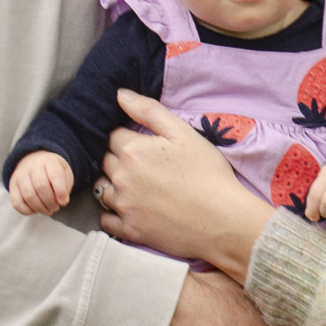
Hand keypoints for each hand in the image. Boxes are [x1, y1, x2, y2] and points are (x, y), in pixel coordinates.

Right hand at [8, 151, 73, 215]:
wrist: (35, 160)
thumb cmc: (52, 171)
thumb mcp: (65, 173)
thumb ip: (65, 186)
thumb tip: (61, 201)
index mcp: (50, 161)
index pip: (55, 175)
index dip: (61, 191)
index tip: (64, 201)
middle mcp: (33, 166)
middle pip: (41, 186)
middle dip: (50, 202)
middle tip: (56, 207)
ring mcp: (21, 175)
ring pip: (29, 196)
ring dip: (40, 208)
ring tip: (48, 210)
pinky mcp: (12, 185)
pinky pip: (17, 202)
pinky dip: (27, 211)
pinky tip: (35, 210)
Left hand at [97, 90, 272, 280]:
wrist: (223, 221)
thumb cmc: (208, 173)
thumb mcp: (183, 133)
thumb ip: (148, 110)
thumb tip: (120, 95)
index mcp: (133, 150)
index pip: (112, 136)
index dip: (127, 138)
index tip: (143, 145)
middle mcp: (121, 178)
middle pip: (105, 162)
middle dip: (118, 159)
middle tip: (143, 165)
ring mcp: (124, 206)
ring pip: (102, 190)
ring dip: (113, 185)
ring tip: (136, 187)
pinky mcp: (130, 230)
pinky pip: (106, 221)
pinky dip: (112, 214)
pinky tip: (129, 209)